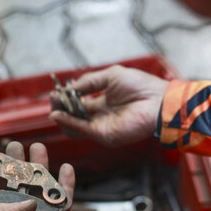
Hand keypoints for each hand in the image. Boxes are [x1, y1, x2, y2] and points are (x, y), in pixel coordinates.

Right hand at [50, 65, 168, 146]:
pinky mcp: (102, 134)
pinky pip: (80, 130)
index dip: (65, 98)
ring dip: (60, 115)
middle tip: (53, 97)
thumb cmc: (140, 86)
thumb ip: (89, 82)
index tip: (56, 90)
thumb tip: (70, 88)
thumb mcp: (110, 76)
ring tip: (54, 104)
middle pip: (72, 115)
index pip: (77, 103)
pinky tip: (59, 114)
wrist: (157, 101)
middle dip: (60, 106)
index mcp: (101, 103)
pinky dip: (68, 122)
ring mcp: (100, 127)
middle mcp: (99, 116)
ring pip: (72, 126)